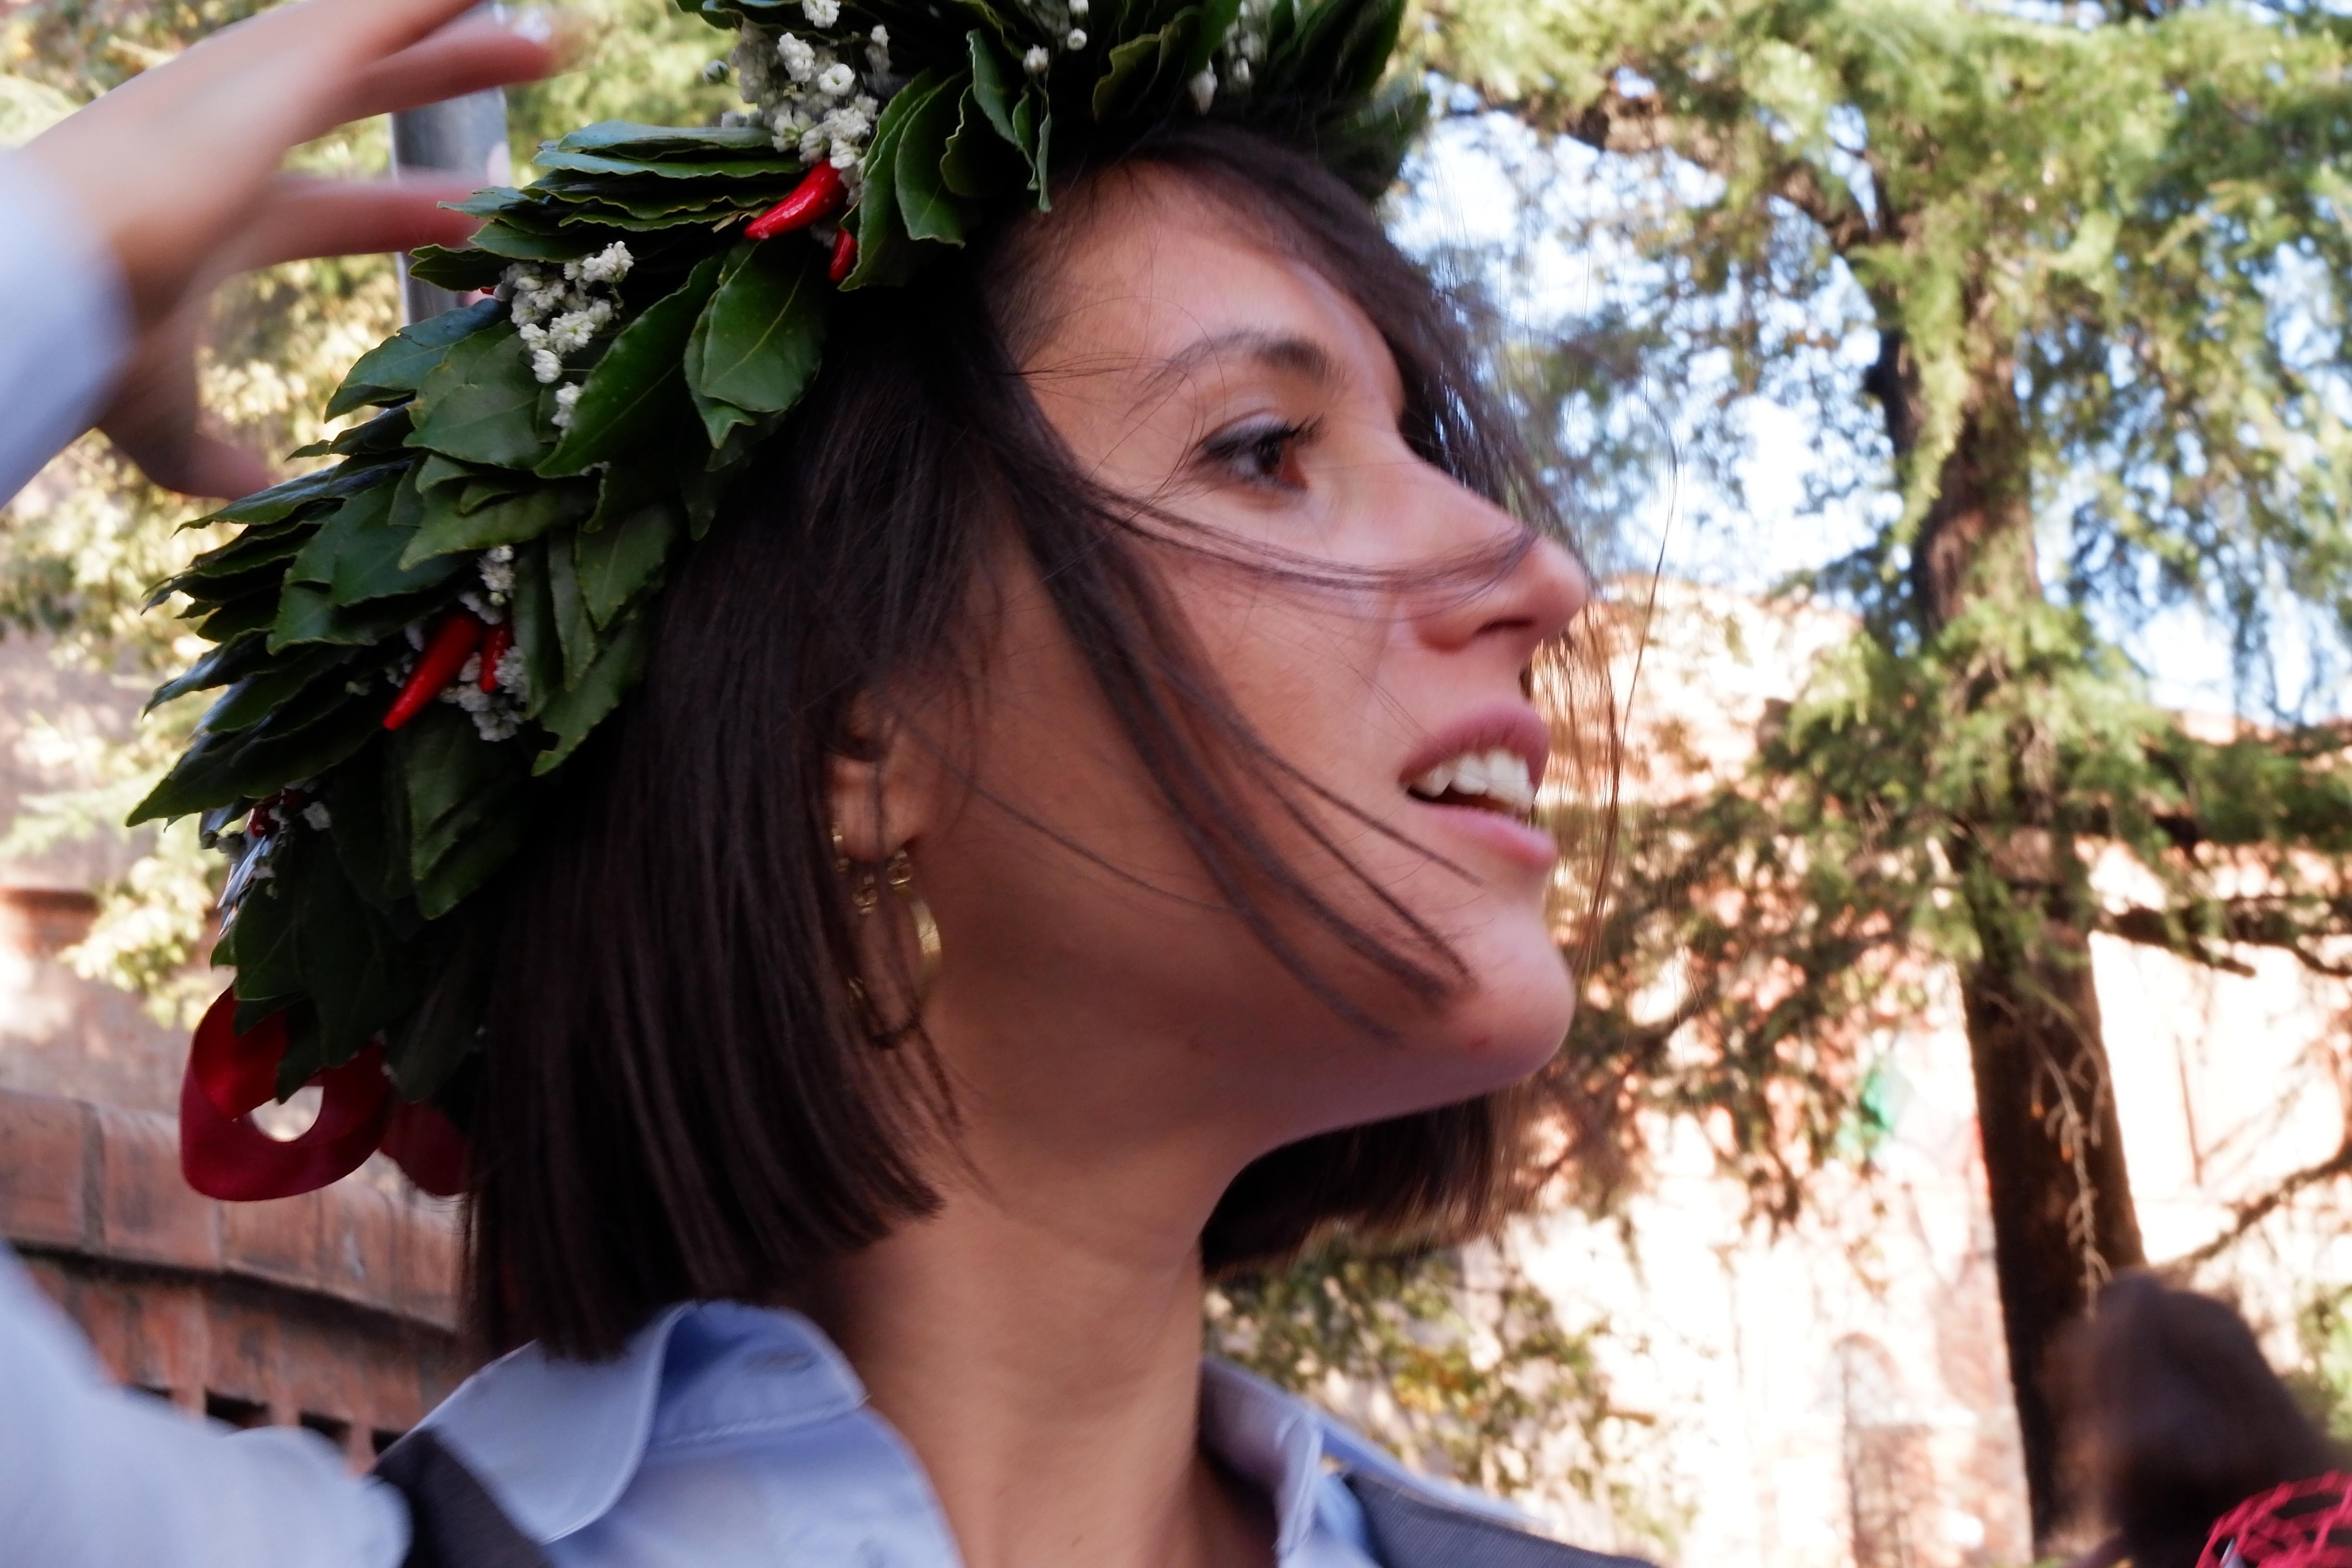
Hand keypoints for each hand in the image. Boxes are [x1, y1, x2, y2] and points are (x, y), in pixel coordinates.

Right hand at [19, 0, 572, 496]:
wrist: (39, 293)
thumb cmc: (84, 348)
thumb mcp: (159, 413)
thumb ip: (206, 451)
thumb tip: (249, 489)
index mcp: (220, 216)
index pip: (341, 207)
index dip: (415, 209)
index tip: (482, 211)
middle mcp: (231, 142)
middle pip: (363, 97)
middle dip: (438, 75)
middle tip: (524, 59)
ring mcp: (243, 101)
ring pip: (363, 41)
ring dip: (439, 21)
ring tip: (519, 6)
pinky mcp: (262, 78)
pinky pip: (359, 24)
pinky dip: (413, 8)